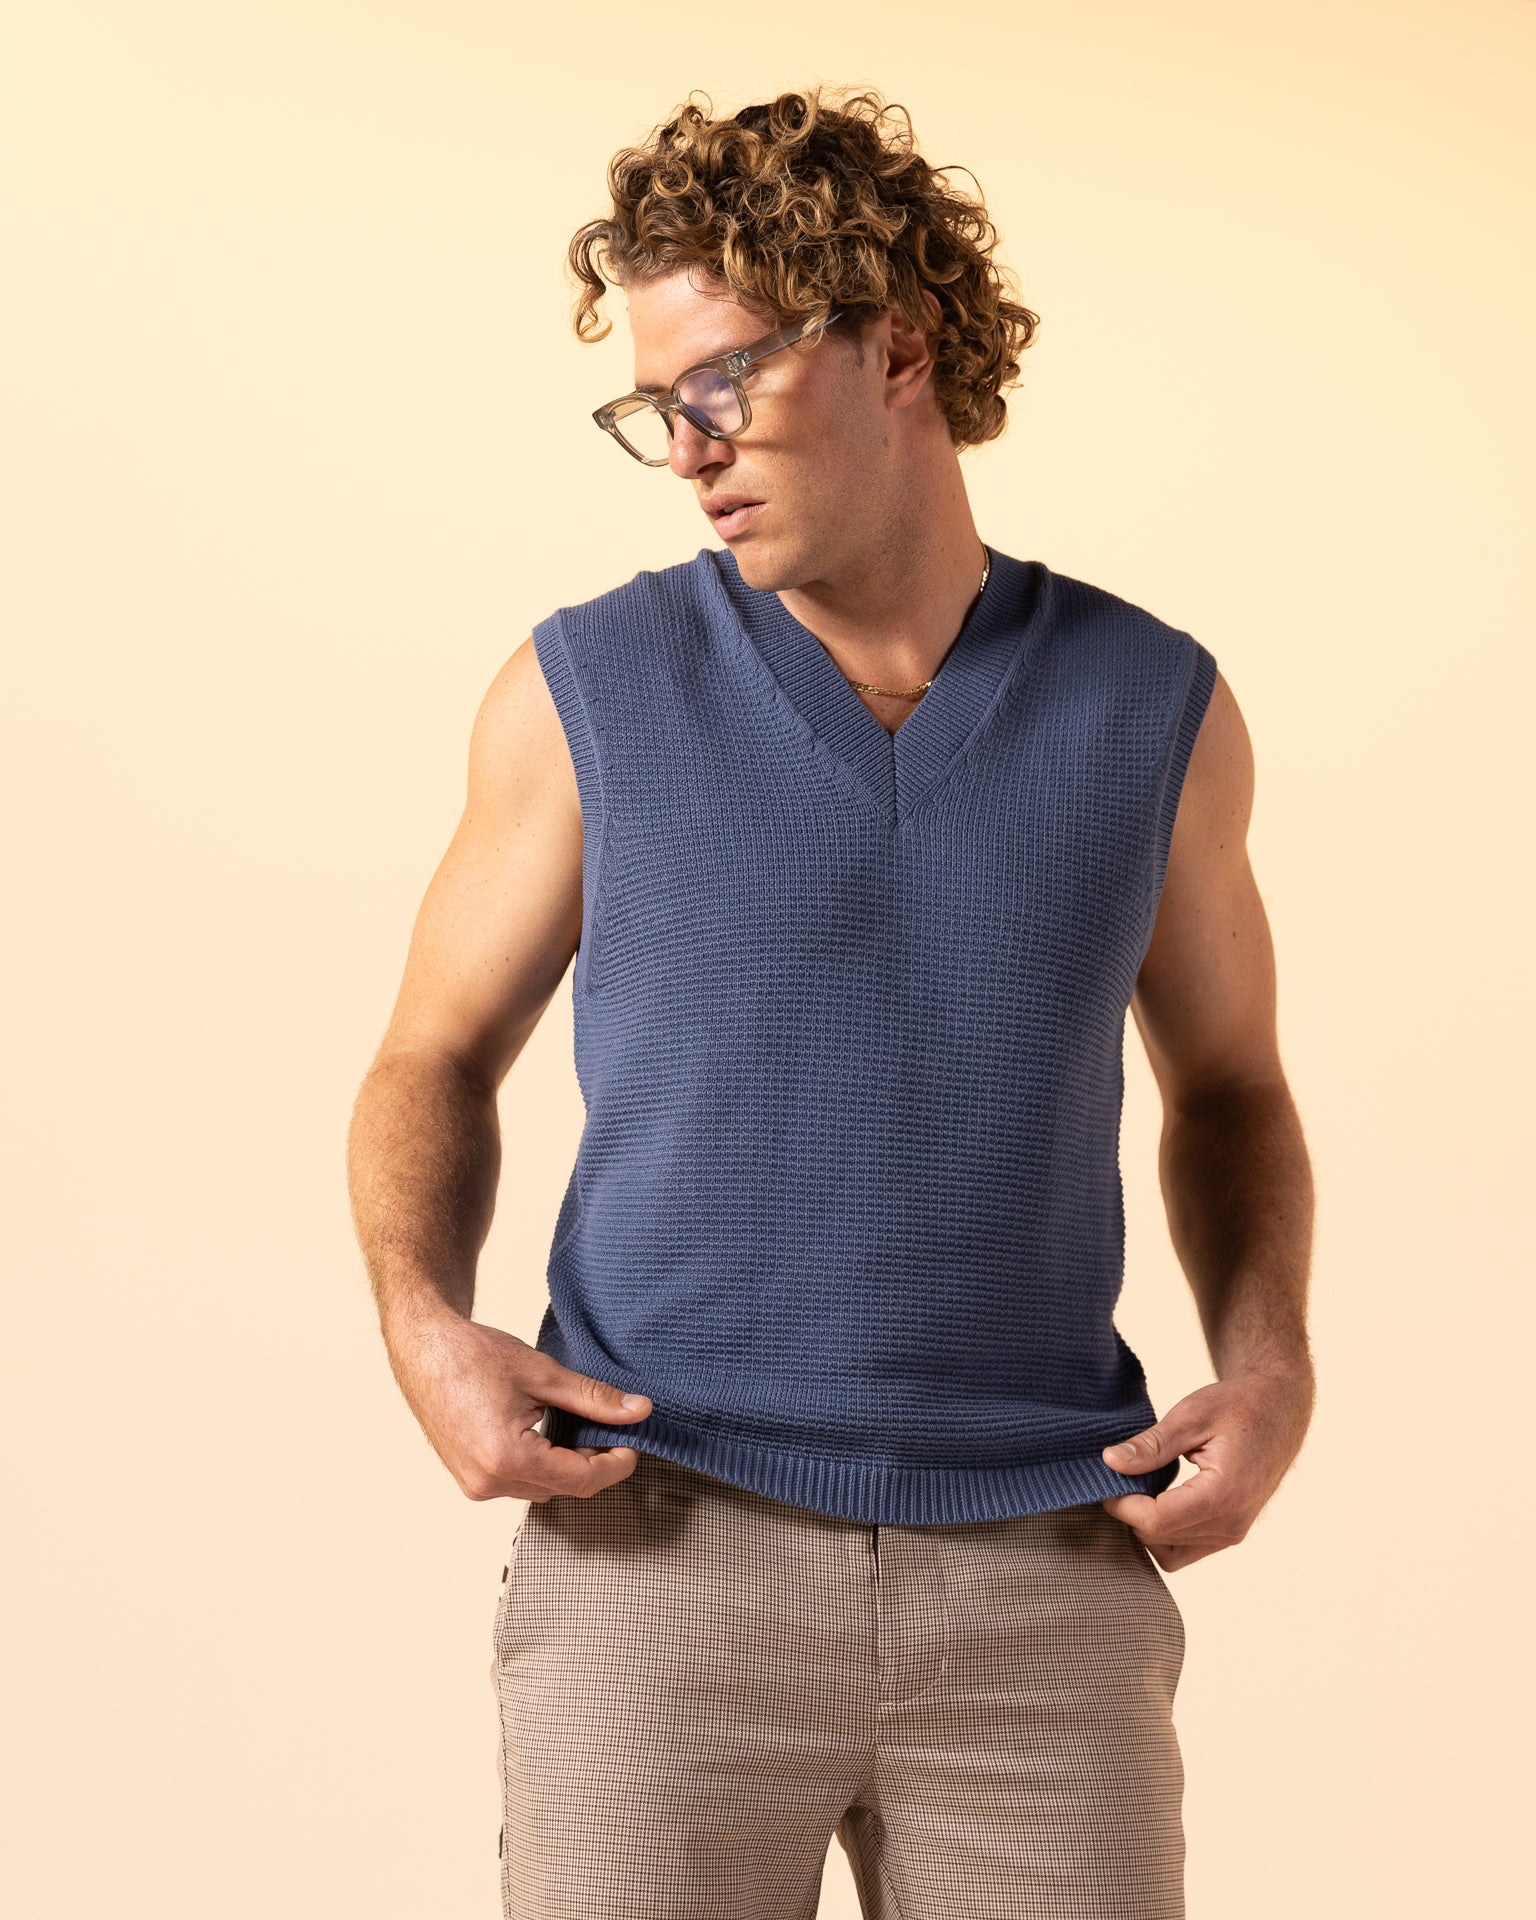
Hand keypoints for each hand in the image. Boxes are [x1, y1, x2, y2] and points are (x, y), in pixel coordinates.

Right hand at [386, 1311, 652, 1503]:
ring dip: (567, 1465)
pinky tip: (550, 1435)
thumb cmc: (474, 1355)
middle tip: (612, 1428)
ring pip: (542, 1488)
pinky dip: (542, 1465)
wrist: (423, 1348)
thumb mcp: (543, 1373)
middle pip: (563, 1487)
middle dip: (593, 1462)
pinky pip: (519, 1483)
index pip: (580, 1480)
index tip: (633, 1444)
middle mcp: (488, 1482)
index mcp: (506, 1458)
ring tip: (581, 1428)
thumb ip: (594, 1398)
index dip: (615, 1464)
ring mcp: (475, 1485)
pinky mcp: (470, 1479)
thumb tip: (639, 1411)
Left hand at [1098, 1368, 1313, 1570]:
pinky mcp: (1231, 1534)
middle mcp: (1232, 1524)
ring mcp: (1234, 1534)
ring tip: (1144, 1483)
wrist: (1278, 1411)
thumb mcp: (1191, 1415)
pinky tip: (1160, 1497)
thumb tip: (1110, 1462)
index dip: (1121, 1504)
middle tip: (1121, 1474)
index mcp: (1224, 1494)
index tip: (1108, 1478)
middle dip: (1130, 1510)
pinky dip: (1164, 1531)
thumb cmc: (1237, 1406)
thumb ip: (1151, 1445)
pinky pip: (1184, 1550)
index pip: (1155, 1521)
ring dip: (1147, 1523)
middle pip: (1158, 1536)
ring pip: (1168, 1550)